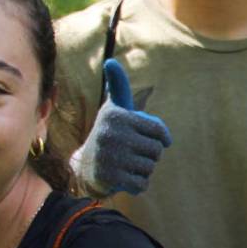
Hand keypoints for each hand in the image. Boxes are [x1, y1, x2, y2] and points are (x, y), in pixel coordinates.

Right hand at [70, 59, 170, 195]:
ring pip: (149, 168)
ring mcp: (110, 156)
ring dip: (143, 170)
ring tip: (127, 164)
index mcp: (116, 115)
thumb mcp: (113, 109)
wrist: (85, 166)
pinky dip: (138, 184)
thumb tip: (111, 62)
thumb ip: (118, 87)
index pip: (159, 132)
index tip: (155, 139)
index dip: (162, 138)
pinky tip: (125, 177)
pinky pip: (142, 185)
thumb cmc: (109, 134)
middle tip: (133, 153)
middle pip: (156, 151)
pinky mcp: (110, 178)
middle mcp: (112, 134)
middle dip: (150, 155)